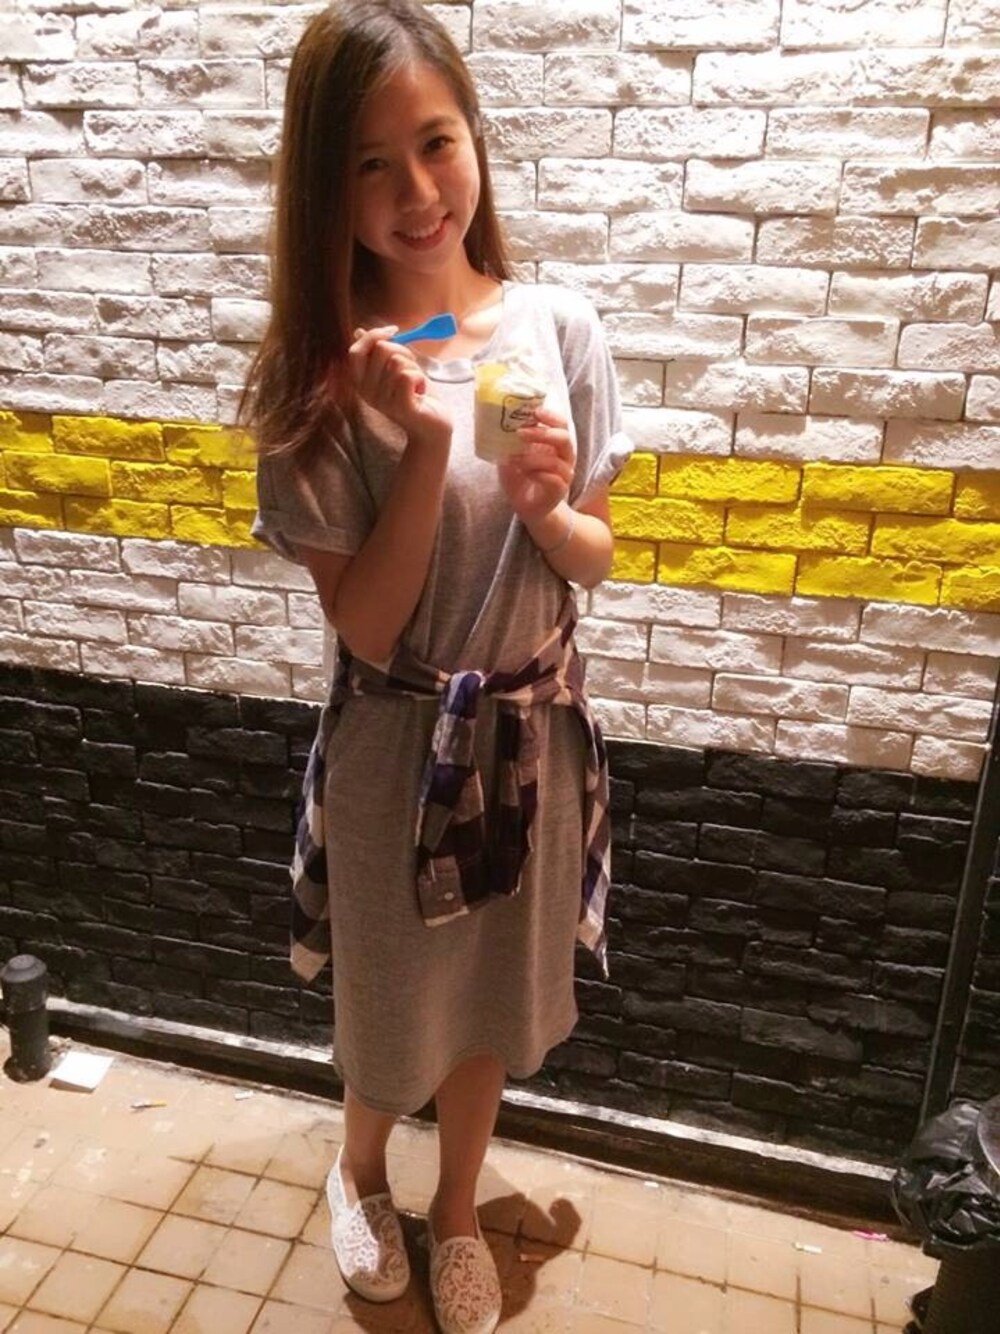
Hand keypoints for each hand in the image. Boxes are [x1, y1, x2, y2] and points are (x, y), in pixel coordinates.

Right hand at [348, 326, 451, 445]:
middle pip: (382, 349)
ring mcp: (382, 401)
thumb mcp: (395, 369)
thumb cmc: (415, 395)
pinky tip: (420, 392)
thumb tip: (358, 331)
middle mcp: (367, 392)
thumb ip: (378, 352)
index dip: (374, 336)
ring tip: (415, 385)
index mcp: (361, 382)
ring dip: (414, 368)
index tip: (394, 331)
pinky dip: (420, 378)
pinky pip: (408, 376)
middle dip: (403, 351)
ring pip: (398, 362)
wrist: (432, 426)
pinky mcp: (400, 407)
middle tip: (411, 369)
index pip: (355, 351)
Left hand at [497, 405, 574, 521]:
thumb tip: (489, 421)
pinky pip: (552, 479)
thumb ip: (507, 441)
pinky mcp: (559, 490)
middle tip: (521, 432)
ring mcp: (564, 474)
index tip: (535, 411)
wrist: (528, 508)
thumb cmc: (521, 479)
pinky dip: (536, 474)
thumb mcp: (510, 456)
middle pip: (564, 439)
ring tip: (514, 459)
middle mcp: (565, 457)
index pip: (561, 424)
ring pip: (556, 461)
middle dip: (543, 433)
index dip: (551, 416)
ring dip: (533, 458)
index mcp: (555, 444)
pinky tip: (524, 472)